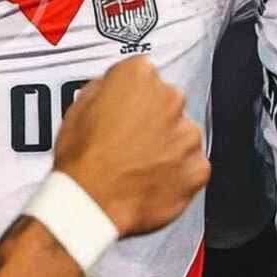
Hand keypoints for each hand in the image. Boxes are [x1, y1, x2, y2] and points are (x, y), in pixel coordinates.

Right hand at [54, 57, 209, 237]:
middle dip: (152, 117)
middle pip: (167, 101)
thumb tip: (113, 89)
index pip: (143, 73)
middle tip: (129, 138)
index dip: (130, 92)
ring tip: (139, 163)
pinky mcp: (198, 168)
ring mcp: (187, 135)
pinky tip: (152, 179)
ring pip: (183, 133)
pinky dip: (178, 173)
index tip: (124, 106)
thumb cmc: (82, 158)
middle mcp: (169, 99)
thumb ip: (105, 88)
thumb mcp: (78, 107)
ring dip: (167, 145)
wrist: (91, 203)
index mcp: (138, 76)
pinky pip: (192, 165)